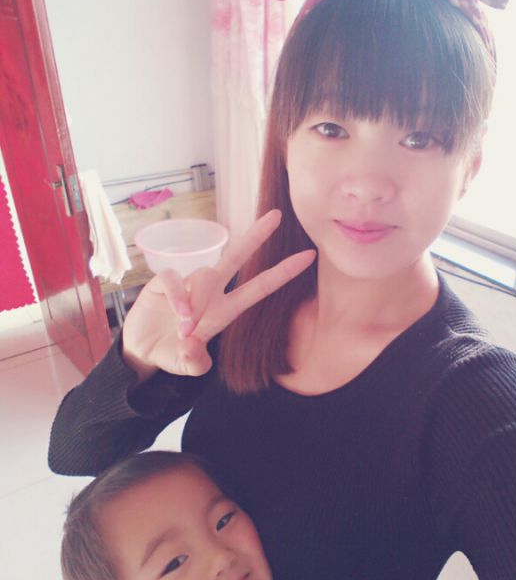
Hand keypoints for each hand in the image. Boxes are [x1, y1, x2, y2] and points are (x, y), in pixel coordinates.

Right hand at [122, 210, 315, 380]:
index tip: (309, 256)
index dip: (284, 272)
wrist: (143, 351)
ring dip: (198, 301)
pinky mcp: (165, 283)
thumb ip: (194, 362)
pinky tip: (179, 313)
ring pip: (205, 275)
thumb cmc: (173, 353)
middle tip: (278, 215)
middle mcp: (211, 292)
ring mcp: (188, 285)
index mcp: (226, 311)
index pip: (260, 288)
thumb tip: (192, 348)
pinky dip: (179, 295)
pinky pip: (176, 279)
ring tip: (186, 327)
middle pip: (237, 258)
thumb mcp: (188, 364)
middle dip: (257, 236)